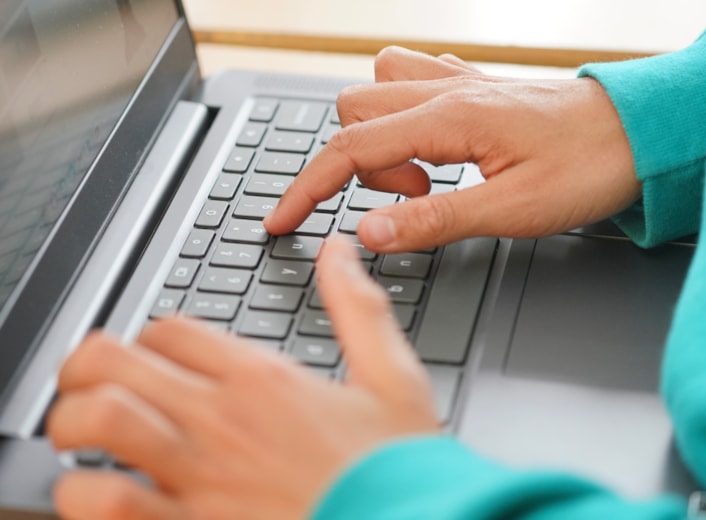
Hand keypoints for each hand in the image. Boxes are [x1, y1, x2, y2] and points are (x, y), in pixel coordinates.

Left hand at [47, 236, 438, 519]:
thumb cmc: (397, 468)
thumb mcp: (394, 375)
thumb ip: (358, 307)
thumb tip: (339, 251)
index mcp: (263, 378)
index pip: (171, 330)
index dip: (152, 334)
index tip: (157, 351)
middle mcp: (222, 418)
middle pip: (115, 361)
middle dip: (86, 363)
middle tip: (87, 376)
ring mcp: (200, 475)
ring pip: (99, 423)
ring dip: (74, 420)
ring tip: (78, 427)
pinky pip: (109, 506)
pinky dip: (85, 493)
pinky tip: (96, 487)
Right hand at [264, 46, 639, 252]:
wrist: (638, 132)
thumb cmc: (586, 167)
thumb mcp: (509, 211)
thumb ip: (432, 221)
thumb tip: (367, 234)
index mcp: (448, 120)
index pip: (350, 151)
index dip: (306, 189)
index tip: (280, 220)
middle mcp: (444, 91)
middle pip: (352, 116)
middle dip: (363, 169)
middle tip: (416, 199)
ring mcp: (456, 81)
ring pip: (373, 89)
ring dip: (379, 137)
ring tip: (428, 173)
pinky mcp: (470, 85)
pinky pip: (409, 76)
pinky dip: (401, 113)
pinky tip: (434, 142)